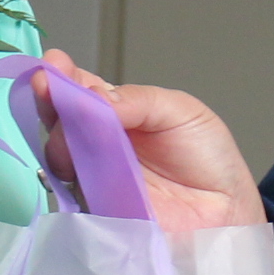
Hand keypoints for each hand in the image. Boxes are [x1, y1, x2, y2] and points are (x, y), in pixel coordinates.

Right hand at [30, 51, 265, 233]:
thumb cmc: (208, 158)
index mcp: (117, 113)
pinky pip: (73, 188)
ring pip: (60, 150)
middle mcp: (98, 142)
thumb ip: (137, 100)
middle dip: (50, 97)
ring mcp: (94, 175)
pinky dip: (72, 169)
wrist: (226, 211)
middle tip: (47, 85)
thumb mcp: (180, 111)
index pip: (81, 90)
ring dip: (59, 132)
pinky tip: (77, 156)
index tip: (54, 63)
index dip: (63, 76)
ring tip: (73, 124)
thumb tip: (93, 96)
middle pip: (61, 118)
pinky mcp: (95, 208)